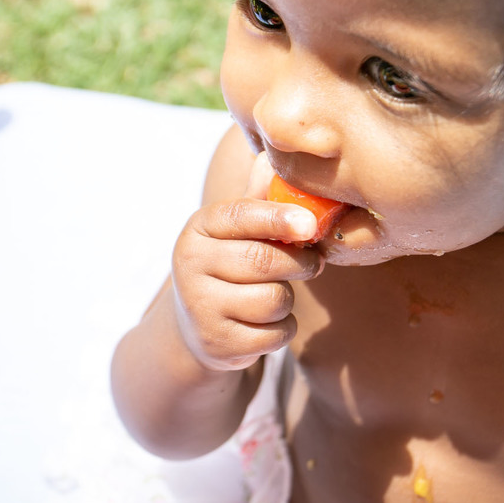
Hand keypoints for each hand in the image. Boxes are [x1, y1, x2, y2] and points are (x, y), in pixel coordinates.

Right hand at [171, 152, 324, 371]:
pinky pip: (274, 334)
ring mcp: (200, 308)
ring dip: (288, 299)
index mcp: (198, 229)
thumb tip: (272, 158)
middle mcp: (191, 266)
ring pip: (273, 300)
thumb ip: (258, 200)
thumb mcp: (236, 232)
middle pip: (263, 260)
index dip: (278, 218)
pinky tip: (264, 323)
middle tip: (312, 262)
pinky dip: (282, 330)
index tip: (309, 223)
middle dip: (299, 262)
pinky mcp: (217, 344)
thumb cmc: (230, 267)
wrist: (196, 327)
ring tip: (276, 294)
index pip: (240, 216)